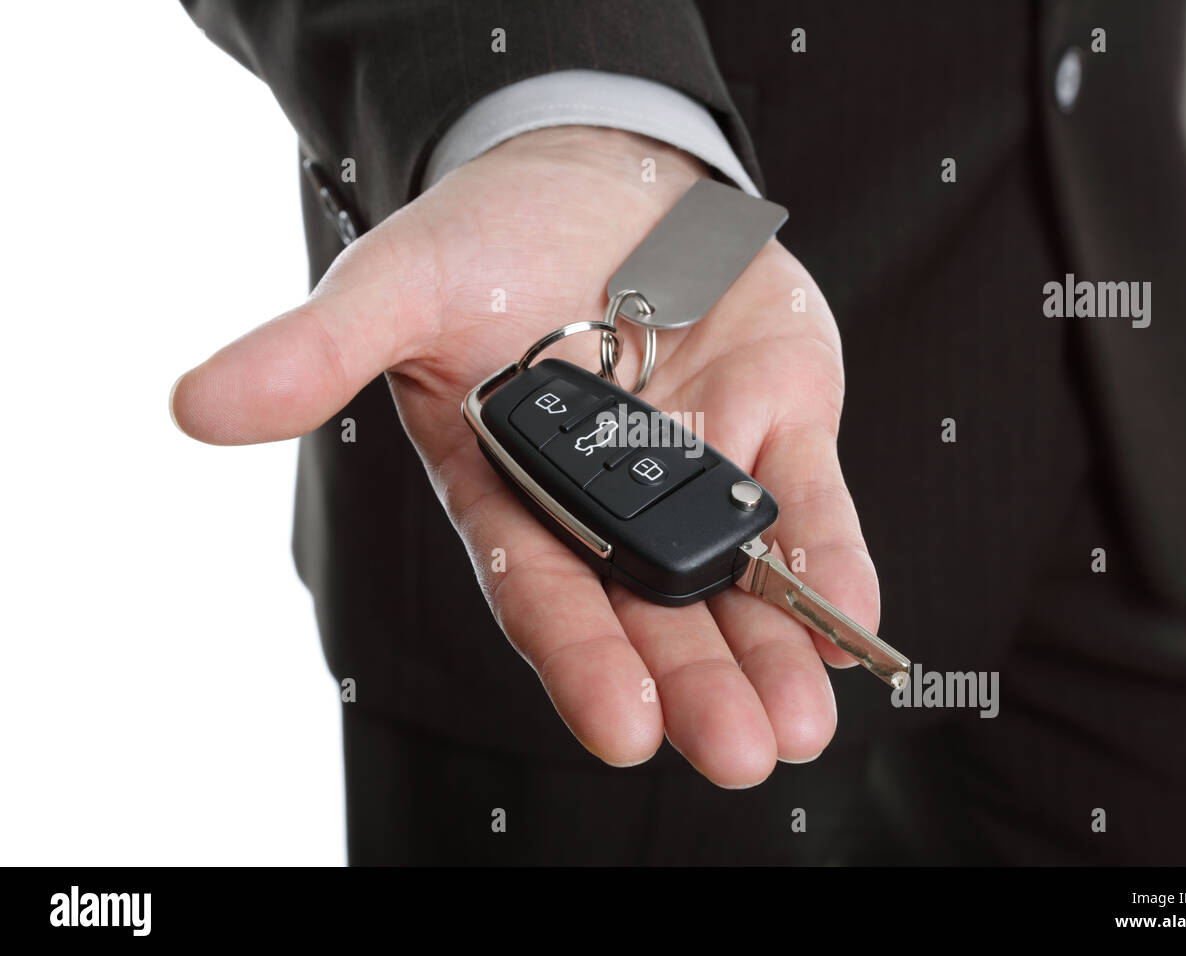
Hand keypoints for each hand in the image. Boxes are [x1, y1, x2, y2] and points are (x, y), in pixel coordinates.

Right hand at [171, 126, 878, 787]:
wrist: (602, 172)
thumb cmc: (492, 236)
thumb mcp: (401, 284)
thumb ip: (318, 352)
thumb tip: (198, 408)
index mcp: (516, 490)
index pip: (547, 592)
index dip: (584, 661)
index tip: (626, 728)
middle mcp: (612, 502)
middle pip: (655, 608)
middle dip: (698, 681)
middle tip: (741, 752)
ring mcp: (701, 467)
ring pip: (740, 577)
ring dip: (775, 648)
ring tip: (802, 724)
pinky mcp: (777, 422)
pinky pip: (809, 501)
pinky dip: (831, 560)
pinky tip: (856, 620)